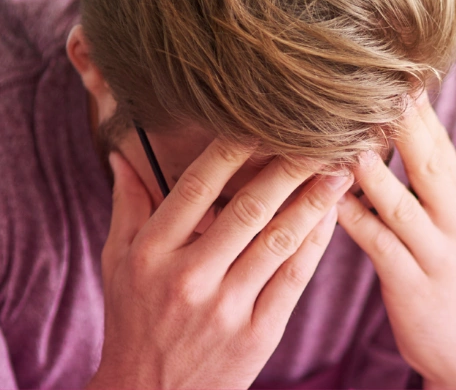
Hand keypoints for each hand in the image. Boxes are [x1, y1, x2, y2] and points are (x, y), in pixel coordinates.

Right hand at [88, 139, 353, 388]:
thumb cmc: (134, 322)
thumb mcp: (116, 263)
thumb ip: (127, 205)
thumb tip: (123, 152)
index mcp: (150, 254)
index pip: (195, 188)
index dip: (231, 150)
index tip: (261, 120)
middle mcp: (187, 278)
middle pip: (246, 209)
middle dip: (287, 168)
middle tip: (318, 136)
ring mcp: (225, 308)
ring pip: (278, 241)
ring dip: (313, 201)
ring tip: (339, 170)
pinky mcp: (257, 335)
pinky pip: (294, 278)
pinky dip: (315, 243)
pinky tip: (330, 216)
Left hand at [335, 92, 455, 388]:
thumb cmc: (442, 269)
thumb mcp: (444, 215)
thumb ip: (420, 168)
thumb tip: (392, 110)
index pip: (434, 131)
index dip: (409, 95)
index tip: (378, 53)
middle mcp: (454, 212)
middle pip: (425, 154)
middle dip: (397, 116)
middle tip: (365, 75)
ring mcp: (436, 248)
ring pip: (399, 198)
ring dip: (368, 166)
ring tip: (338, 132)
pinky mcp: (412, 281)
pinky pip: (378, 243)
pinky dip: (352, 217)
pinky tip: (326, 196)